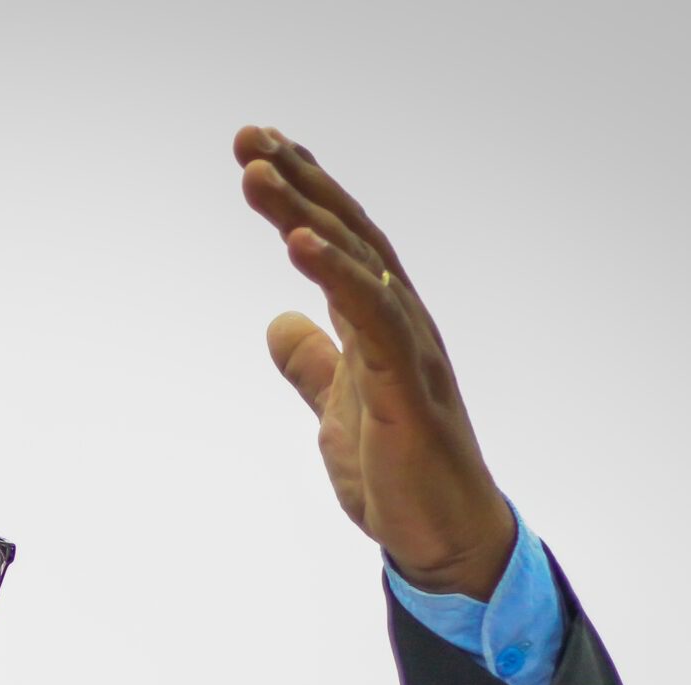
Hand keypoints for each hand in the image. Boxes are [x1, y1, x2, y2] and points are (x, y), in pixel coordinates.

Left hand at [233, 125, 516, 597]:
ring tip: (258, 173)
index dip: (301, 193)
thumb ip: (313, 364)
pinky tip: (298, 245)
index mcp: (381, 323)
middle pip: (347, 233)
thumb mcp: (336, 411)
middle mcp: (400, 321)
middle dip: (297, 182)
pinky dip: (337, 276)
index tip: (258, 152)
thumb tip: (280, 324)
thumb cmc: (401, 476)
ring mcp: (408, 351)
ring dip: (306, 213)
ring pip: (358, 262)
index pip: (340, 241)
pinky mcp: (407, 389)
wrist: (442, 540)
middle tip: (247, 137)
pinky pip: (373, 319)